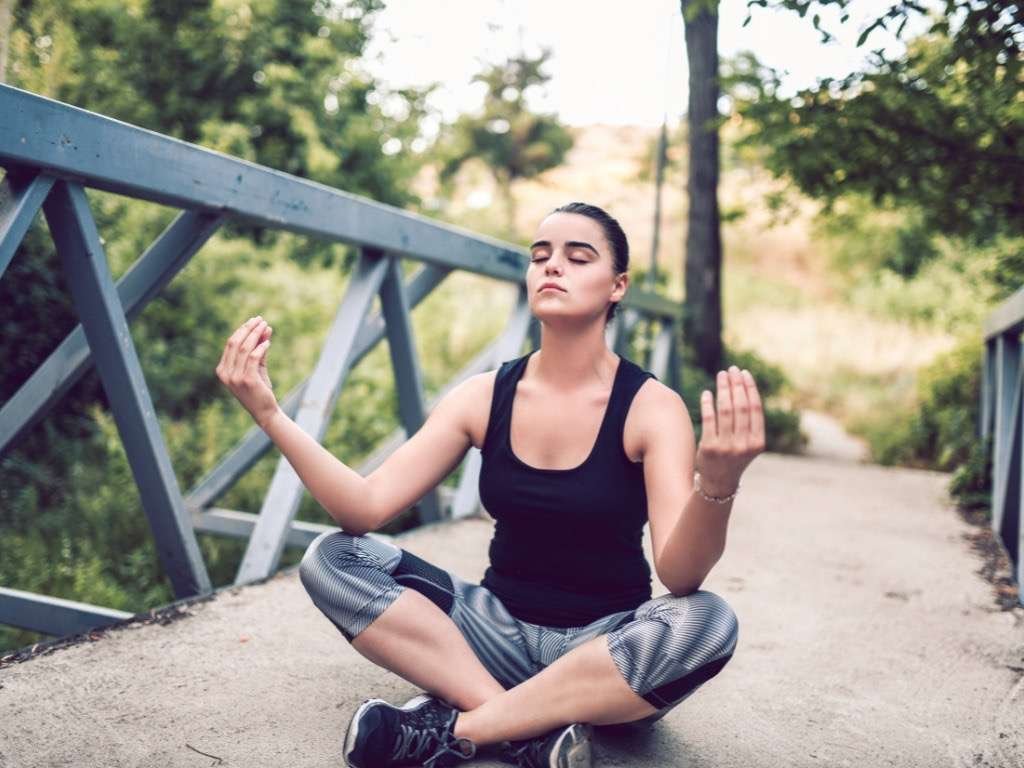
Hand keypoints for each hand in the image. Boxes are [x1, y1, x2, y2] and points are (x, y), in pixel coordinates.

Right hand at [215, 316, 278, 428]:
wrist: (264, 411)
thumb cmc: (259, 389)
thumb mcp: (257, 367)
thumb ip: (259, 349)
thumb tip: (265, 328)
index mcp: (222, 370)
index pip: (230, 344)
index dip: (242, 330)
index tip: (254, 320)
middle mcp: (225, 373)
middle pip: (235, 343)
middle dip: (248, 328)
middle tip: (260, 319)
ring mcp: (234, 377)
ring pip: (244, 348)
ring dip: (256, 334)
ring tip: (266, 326)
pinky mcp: (247, 380)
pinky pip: (253, 358)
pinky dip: (261, 347)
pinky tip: (268, 342)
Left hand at [696, 365, 765, 494]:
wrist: (719, 482)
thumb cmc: (734, 456)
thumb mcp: (748, 443)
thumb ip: (749, 422)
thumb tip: (743, 387)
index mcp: (758, 442)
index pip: (755, 409)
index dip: (750, 388)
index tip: (745, 373)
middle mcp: (744, 444)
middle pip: (741, 406)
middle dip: (736, 384)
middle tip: (731, 370)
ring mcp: (727, 446)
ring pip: (725, 410)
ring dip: (723, 389)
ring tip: (721, 376)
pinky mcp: (709, 448)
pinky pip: (709, 419)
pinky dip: (708, 403)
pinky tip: (707, 393)